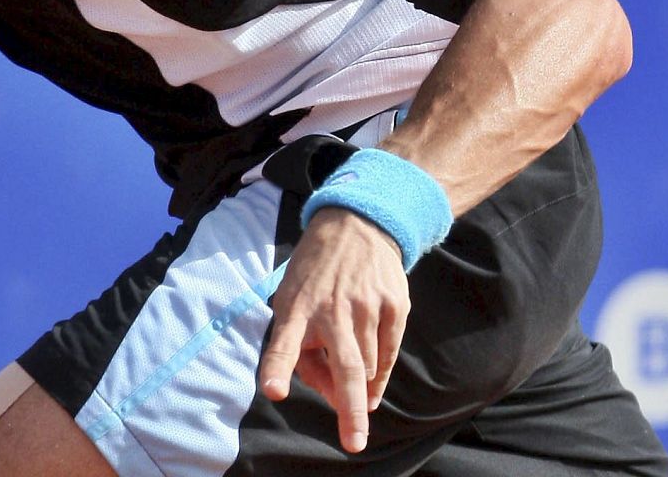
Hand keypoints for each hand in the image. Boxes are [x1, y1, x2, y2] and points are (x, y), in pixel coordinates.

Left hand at [257, 206, 409, 453]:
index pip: (283, 344)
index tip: (273, 390)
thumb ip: (303, 349)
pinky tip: (372, 379)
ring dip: (359, 384)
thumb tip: (333, 394)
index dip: (278, 368)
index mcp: (296, 308)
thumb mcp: (291, 299)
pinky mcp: (394, 306)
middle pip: (345, 367)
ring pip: (368, 367)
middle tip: (353, 441)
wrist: (356, 226)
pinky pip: (389, 355)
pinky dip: (380, 374)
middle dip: (349, 409)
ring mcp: (366, 307)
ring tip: (348, 370)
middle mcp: (331, 309)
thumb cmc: (315, 276)